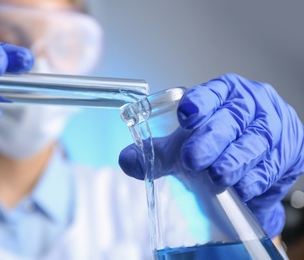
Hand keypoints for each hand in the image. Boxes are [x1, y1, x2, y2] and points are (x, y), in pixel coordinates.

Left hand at [119, 73, 303, 237]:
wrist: (255, 158)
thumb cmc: (218, 141)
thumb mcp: (186, 141)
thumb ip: (158, 151)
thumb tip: (128, 160)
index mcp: (224, 94)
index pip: (214, 92)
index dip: (201, 102)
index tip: (186, 115)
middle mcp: (250, 106)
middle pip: (233, 118)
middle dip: (212, 139)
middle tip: (192, 159)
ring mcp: (272, 127)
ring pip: (255, 142)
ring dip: (234, 161)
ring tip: (216, 177)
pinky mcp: (288, 152)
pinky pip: (273, 165)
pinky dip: (256, 178)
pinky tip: (243, 187)